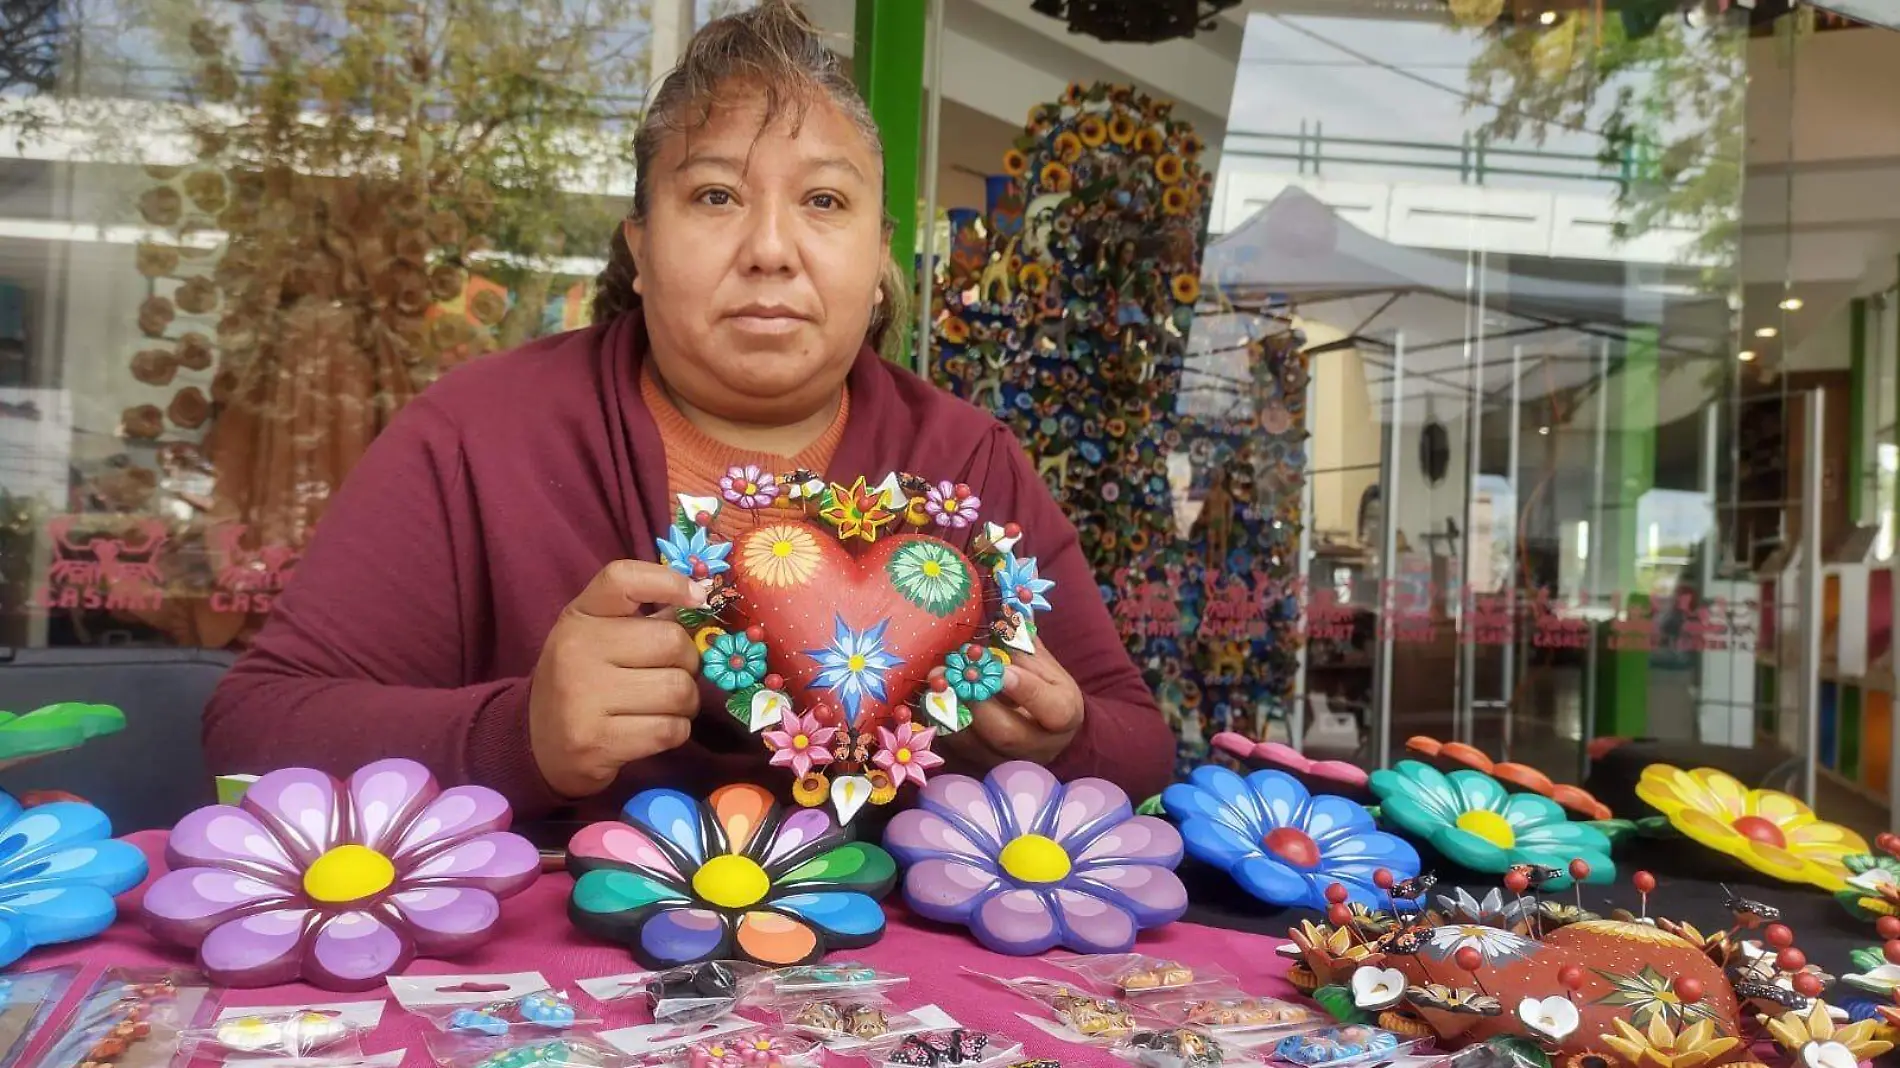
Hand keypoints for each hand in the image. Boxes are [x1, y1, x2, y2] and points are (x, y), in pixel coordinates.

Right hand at [528, 560, 706, 798]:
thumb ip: (643, 618)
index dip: (668, 581)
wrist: (539, 745)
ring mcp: (583, 697)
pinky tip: (652, 729)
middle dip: (688, 664)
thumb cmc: (584, 681)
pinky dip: (675, 731)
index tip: (696, 598)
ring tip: (663, 707)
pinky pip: (670, 729)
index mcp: (579, 617)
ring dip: (685, 703)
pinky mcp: (596, 741)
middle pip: (672, 642)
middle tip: (672, 675)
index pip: (623, 579)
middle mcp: (576, 650)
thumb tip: (698, 598)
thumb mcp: (599, 637)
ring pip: (679, 690)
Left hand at [945, 638, 1084, 767]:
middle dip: (977, 702)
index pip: (1054, 710)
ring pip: (977, 745)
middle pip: (1007, 733)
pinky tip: (931, 698)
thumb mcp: (1044, 663)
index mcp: (1065, 715)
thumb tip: (998, 618)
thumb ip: (1023, 646)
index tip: (1000, 669)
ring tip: (937, 683)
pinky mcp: (982, 765)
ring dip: (951, 713)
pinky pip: (958, 749)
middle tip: (956, 673)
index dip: (1026, 690)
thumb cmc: (1043, 685)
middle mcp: (1040, 745)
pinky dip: (941, 723)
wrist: (1044, 726)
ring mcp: (1009, 760)